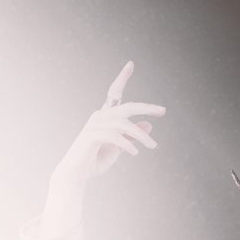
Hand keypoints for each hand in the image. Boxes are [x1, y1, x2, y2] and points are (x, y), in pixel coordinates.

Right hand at [49, 60, 165, 189]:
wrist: (77, 174)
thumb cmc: (95, 160)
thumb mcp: (119, 147)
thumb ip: (132, 135)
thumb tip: (149, 125)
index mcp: (105, 116)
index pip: (114, 93)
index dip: (122, 78)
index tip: (131, 64)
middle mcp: (99, 116)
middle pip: (126, 107)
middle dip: (145, 107)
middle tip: (162, 111)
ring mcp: (94, 125)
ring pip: (124, 124)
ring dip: (141, 136)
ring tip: (153, 146)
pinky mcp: (91, 136)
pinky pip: (114, 136)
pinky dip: (127, 144)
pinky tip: (135, 152)